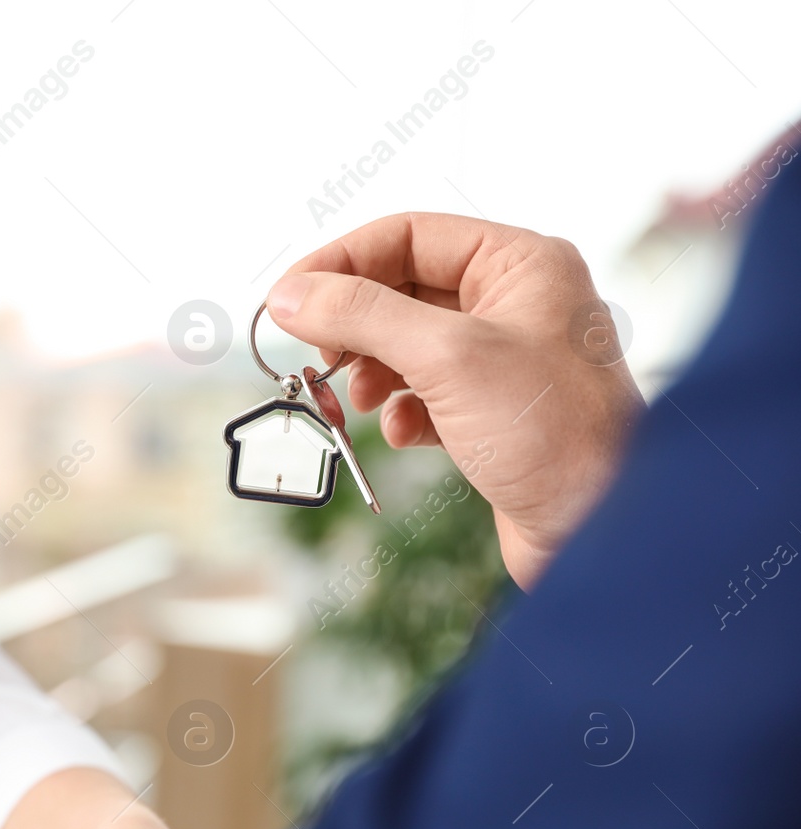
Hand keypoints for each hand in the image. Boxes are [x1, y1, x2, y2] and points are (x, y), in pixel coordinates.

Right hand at [265, 212, 645, 587]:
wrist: (604, 530)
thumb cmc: (552, 433)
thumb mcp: (447, 358)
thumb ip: (361, 316)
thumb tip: (290, 294)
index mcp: (521, 263)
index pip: (407, 235)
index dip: (340, 263)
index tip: (286, 300)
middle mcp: (516, 302)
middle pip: (401, 289)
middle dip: (353, 326)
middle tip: (313, 357)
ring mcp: (505, 360)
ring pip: (406, 344)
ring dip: (371, 371)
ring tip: (359, 400)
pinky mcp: (493, 414)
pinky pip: (424, 394)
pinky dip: (401, 412)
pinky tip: (404, 433)